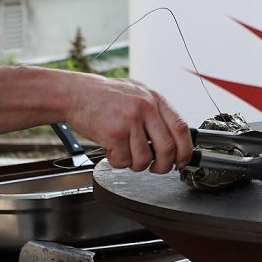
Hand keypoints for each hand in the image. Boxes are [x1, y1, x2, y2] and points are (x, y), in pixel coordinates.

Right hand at [63, 74, 192, 173]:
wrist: (76, 93)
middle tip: (157, 169)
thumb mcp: (139, 94)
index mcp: (156, 99)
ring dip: (137, 165)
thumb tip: (175, 137)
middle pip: (167, 148)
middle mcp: (146, 108)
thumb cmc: (106, 96)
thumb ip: (156, 112)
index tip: (182, 161)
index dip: (185, 150)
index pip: (181, 128)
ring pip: (144, 158)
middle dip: (164, 166)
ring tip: (127, 155)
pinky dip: (118, 163)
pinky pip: (123, 160)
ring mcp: (130, 120)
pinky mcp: (113, 133)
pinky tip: (112, 151)